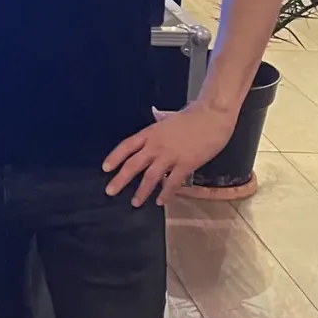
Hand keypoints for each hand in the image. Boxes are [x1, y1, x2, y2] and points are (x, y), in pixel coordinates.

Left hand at [102, 101, 237, 206]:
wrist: (213, 115)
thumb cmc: (193, 115)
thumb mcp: (169, 119)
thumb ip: (159, 127)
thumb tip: (154, 126)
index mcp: (150, 132)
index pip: (127, 146)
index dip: (114, 157)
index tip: (105, 168)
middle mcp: (156, 145)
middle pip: (133, 164)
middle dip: (120, 179)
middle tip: (110, 191)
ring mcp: (170, 155)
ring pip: (150, 177)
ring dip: (141, 191)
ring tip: (135, 203)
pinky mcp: (186, 164)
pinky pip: (172, 182)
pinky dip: (166, 193)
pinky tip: (160, 201)